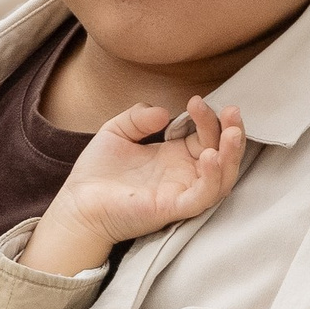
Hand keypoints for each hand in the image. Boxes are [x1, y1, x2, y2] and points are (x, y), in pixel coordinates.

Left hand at [26, 95, 246, 279]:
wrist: (77, 204)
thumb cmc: (97, 173)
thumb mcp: (117, 131)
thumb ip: (139, 117)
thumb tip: (164, 113)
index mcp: (175, 156)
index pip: (205, 134)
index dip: (207, 117)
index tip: (195, 100)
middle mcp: (184, 174)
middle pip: (222, 153)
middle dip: (230, 131)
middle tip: (232, 110)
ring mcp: (182, 193)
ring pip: (223, 177)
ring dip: (232, 154)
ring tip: (231, 132)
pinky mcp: (174, 209)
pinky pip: (203, 196)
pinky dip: (212, 177)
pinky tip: (209, 156)